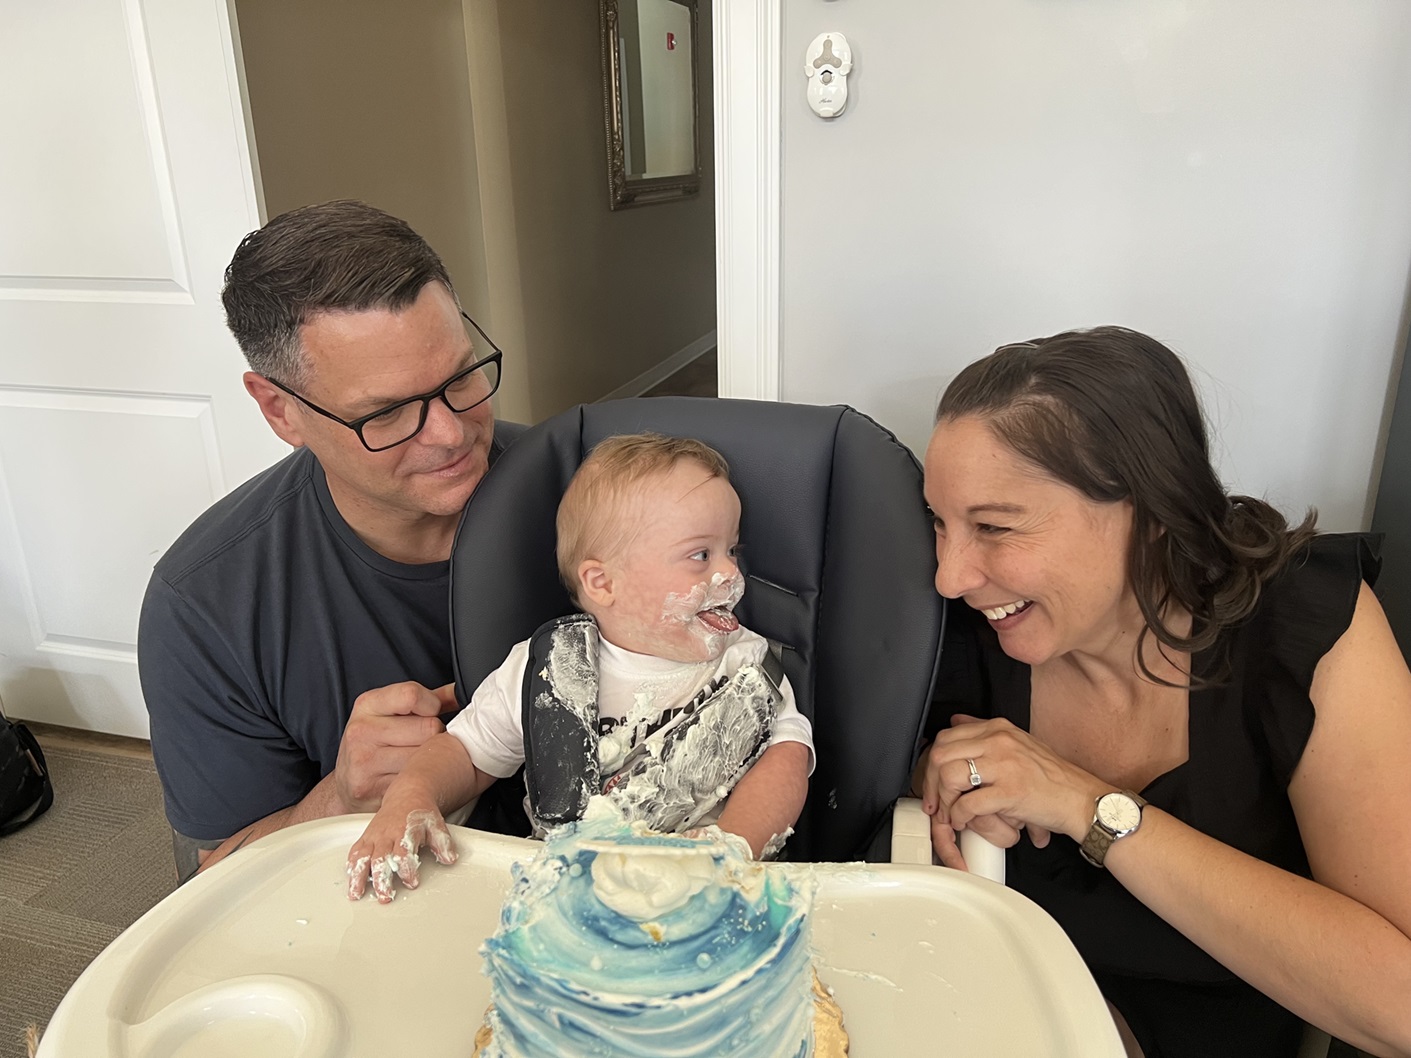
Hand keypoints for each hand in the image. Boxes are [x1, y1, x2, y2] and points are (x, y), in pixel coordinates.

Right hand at [334, 682, 456, 812]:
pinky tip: (410, 778)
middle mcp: (362, 731)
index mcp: (368, 704)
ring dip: (431, 761)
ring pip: (425, 757)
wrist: (347, 784)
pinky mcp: (370, 789)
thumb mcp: (391, 713)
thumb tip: (461, 692)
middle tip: (424, 743)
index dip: (432, 705)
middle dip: (435, 736)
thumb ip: (428, 699)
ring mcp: (364, 761)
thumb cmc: (375, 744)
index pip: (412, 695)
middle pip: (428, 728)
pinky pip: (416, 782)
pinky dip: (421, 782)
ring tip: (418, 760)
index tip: (431, 713)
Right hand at [347, 804, 457, 902]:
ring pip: (362, 857)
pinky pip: (355, 852)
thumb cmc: (420, 813)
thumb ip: (442, 843)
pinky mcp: (365, 837)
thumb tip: (449, 859)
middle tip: (385, 896)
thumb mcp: (436, 825)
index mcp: (404, 831)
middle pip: (380, 859)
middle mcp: (386, 834)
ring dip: (358, 877)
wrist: (407, 794)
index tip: (412, 882)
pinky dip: (351, 866)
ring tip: (356, 894)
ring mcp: (374, 836)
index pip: (403, 853)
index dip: (407, 869)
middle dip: (381, 879)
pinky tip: (351, 881)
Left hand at [918, 715, 1104, 868]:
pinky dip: (960, 816)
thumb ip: (985, 733)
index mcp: (998, 729)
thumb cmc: (1051, 778)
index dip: (931, 763)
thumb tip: (957, 720)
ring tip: (951, 812)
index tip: (932, 781)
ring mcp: (1005, 765)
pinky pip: (969, 803)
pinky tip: (965, 821)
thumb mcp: (1017, 743)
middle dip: (930, 782)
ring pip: (949, 775)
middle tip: (935, 801)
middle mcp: (999, 741)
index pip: (947, 737)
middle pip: (941, 754)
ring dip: (944, 799)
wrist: (1081, 799)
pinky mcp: (1011, 792)